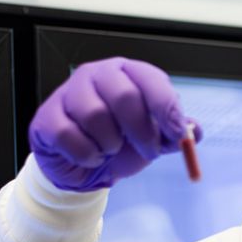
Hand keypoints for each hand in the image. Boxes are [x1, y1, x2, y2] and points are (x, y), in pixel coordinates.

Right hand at [28, 57, 201, 191]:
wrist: (84, 168)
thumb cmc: (121, 144)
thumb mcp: (153, 139)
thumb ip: (174, 134)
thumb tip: (194, 130)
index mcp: (128, 73)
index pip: (150, 79)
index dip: (166, 107)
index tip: (177, 133)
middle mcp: (97, 75)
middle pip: (124, 96)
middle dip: (142, 131)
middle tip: (150, 151)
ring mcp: (68, 93)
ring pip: (95, 116)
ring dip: (111, 144)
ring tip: (111, 150)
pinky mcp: (47, 117)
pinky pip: (70, 136)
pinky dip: (87, 154)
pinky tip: (89, 155)